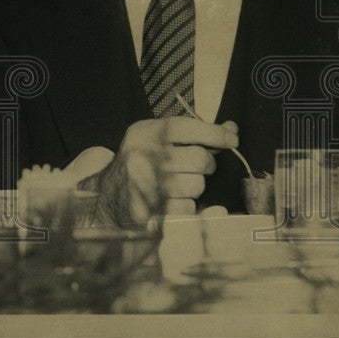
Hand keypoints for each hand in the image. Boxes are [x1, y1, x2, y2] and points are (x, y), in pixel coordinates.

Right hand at [88, 117, 238, 225]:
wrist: (106, 198)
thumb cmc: (139, 165)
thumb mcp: (157, 140)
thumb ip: (193, 134)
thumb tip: (231, 129)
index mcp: (144, 133)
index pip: (185, 127)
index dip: (214, 133)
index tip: (231, 139)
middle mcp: (142, 156)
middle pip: (199, 159)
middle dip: (206, 165)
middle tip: (197, 167)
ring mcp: (144, 184)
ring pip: (197, 185)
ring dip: (195, 187)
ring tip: (179, 185)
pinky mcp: (149, 211)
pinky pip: (188, 208)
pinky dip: (186, 206)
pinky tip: (171, 201)